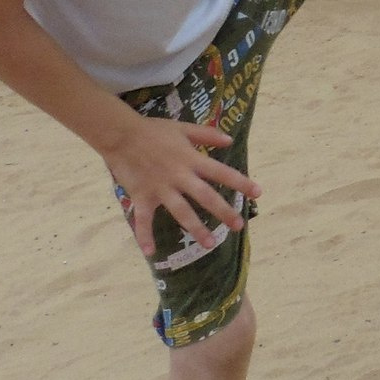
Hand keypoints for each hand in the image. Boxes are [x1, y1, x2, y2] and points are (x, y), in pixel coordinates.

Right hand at [99, 110, 256, 258]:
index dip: (241, 182)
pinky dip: (145, 236)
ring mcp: (161, 189)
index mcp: (191, 160)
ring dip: (196, 229)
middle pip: (206, 197)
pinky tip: (150, 252)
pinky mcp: (142, 197)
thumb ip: (207, 134)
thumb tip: (230, 140)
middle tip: (239, 226)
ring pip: (182, 212)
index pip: (222, 172)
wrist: (121, 134)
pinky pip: (143, 220)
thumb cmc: (154, 130)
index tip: (258, 193)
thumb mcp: (184, 127)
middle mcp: (179, 177)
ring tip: (210, 244)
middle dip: (223, 212)